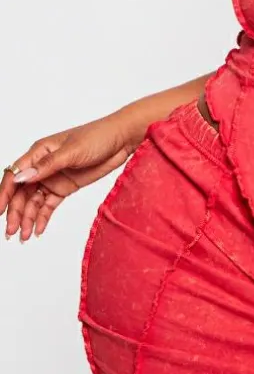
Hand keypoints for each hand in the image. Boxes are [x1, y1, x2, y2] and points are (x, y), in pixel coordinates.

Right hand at [1, 111, 136, 241]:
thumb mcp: (72, 151)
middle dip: (15, 212)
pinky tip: (38, 230)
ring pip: (33, 201)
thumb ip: (46, 166)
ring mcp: (53, 177)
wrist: (121, 140)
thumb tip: (21, 177)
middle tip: (11, 231)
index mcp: (39, 152)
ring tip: (24, 236)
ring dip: (27, 218)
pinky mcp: (65, 187)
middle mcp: (42, 166)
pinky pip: (49, 204)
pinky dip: (42, 217)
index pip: (14, 175)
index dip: (4, 194)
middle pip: (21, 192)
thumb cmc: (97, 137)